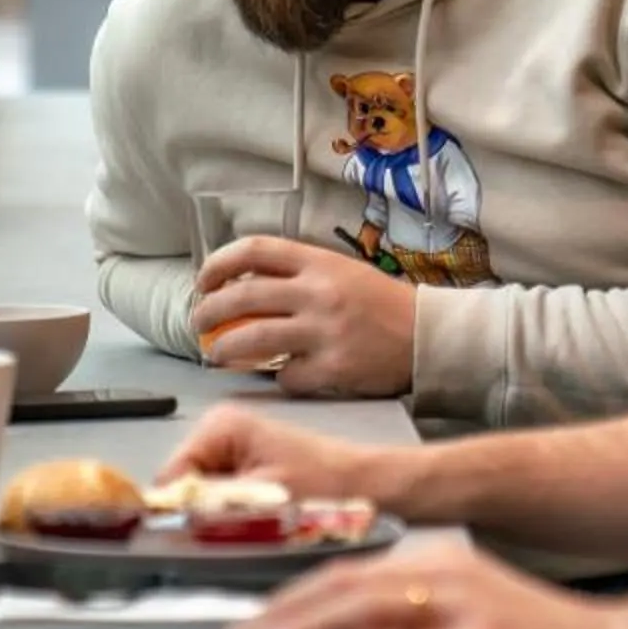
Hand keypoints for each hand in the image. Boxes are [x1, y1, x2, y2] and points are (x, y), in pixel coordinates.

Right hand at [158, 403, 386, 502]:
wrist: (365, 486)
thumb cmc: (328, 484)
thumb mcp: (262, 498)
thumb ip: (210, 505)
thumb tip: (167, 516)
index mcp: (221, 425)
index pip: (170, 477)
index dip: (180, 511)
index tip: (197, 531)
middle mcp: (220, 430)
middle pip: (182, 487)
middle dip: (203, 512)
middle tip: (242, 522)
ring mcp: (230, 448)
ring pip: (199, 497)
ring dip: (220, 515)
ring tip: (257, 517)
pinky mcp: (242, 467)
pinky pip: (218, 499)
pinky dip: (233, 514)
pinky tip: (260, 515)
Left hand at [190, 236, 416, 397]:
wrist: (428, 336)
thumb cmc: (382, 304)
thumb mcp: (342, 273)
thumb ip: (298, 276)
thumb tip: (243, 288)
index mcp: (320, 262)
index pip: (255, 249)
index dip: (219, 264)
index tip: (203, 281)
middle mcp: (319, 293)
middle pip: (242, 297)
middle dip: (209, 312)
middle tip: (199, 324)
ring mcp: (325, 332)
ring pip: (253, 339)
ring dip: (225, 349)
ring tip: (217, 354)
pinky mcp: (334, 369)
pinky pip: (288, 377)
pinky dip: (280, 379)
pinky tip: (286, 376)